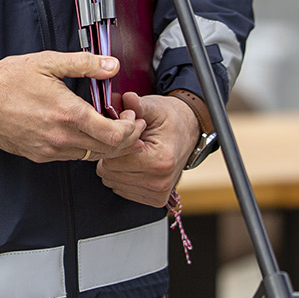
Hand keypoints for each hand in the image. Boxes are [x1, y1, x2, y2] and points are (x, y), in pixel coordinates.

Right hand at [0, 52, 145, 162]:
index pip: (114, 135)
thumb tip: (112, 65)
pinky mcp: (39, 155)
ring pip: (90, 156)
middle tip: (129, 125)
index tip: (132, 117)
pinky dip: (85, 148)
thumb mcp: (49, 62)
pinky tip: (85, 133)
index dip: (130, 129)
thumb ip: (84, 63)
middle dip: (126, 140)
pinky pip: (71, 157)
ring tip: (110, 128)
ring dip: (106, 146)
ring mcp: (50, 150)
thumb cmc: (10, 79)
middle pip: (107, 150)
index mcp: (69, 114)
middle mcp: (62, 137)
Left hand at [96, 92, 199, 206]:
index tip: (121, 134)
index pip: (112, 161)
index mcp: (160, 161)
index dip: (111, 145)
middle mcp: (160, 181)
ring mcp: (159, 193)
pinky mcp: (155, 199)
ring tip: (132, 152)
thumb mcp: (154, 107)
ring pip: (113, 182)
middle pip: (110, 173)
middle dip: (112, 155)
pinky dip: (123, 176)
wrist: (188, 131)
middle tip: (126, 142)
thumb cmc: (170, 119)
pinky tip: (135, 163)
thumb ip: (138, 105)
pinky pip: (122, 189)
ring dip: (116, 167)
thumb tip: (127, 98)